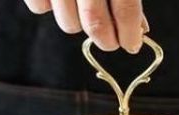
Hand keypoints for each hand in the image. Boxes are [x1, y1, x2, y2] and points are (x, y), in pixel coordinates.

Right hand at [23, 0, 146, 52]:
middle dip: (107, 38)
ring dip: (78, 24)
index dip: (130, 32)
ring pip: (67, 22)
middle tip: (111, 40)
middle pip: (95, 22)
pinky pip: (39, 7)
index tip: (133, 44)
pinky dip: (49, 7)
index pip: (125, 8)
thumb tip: (138, 28)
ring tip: (82, 10)